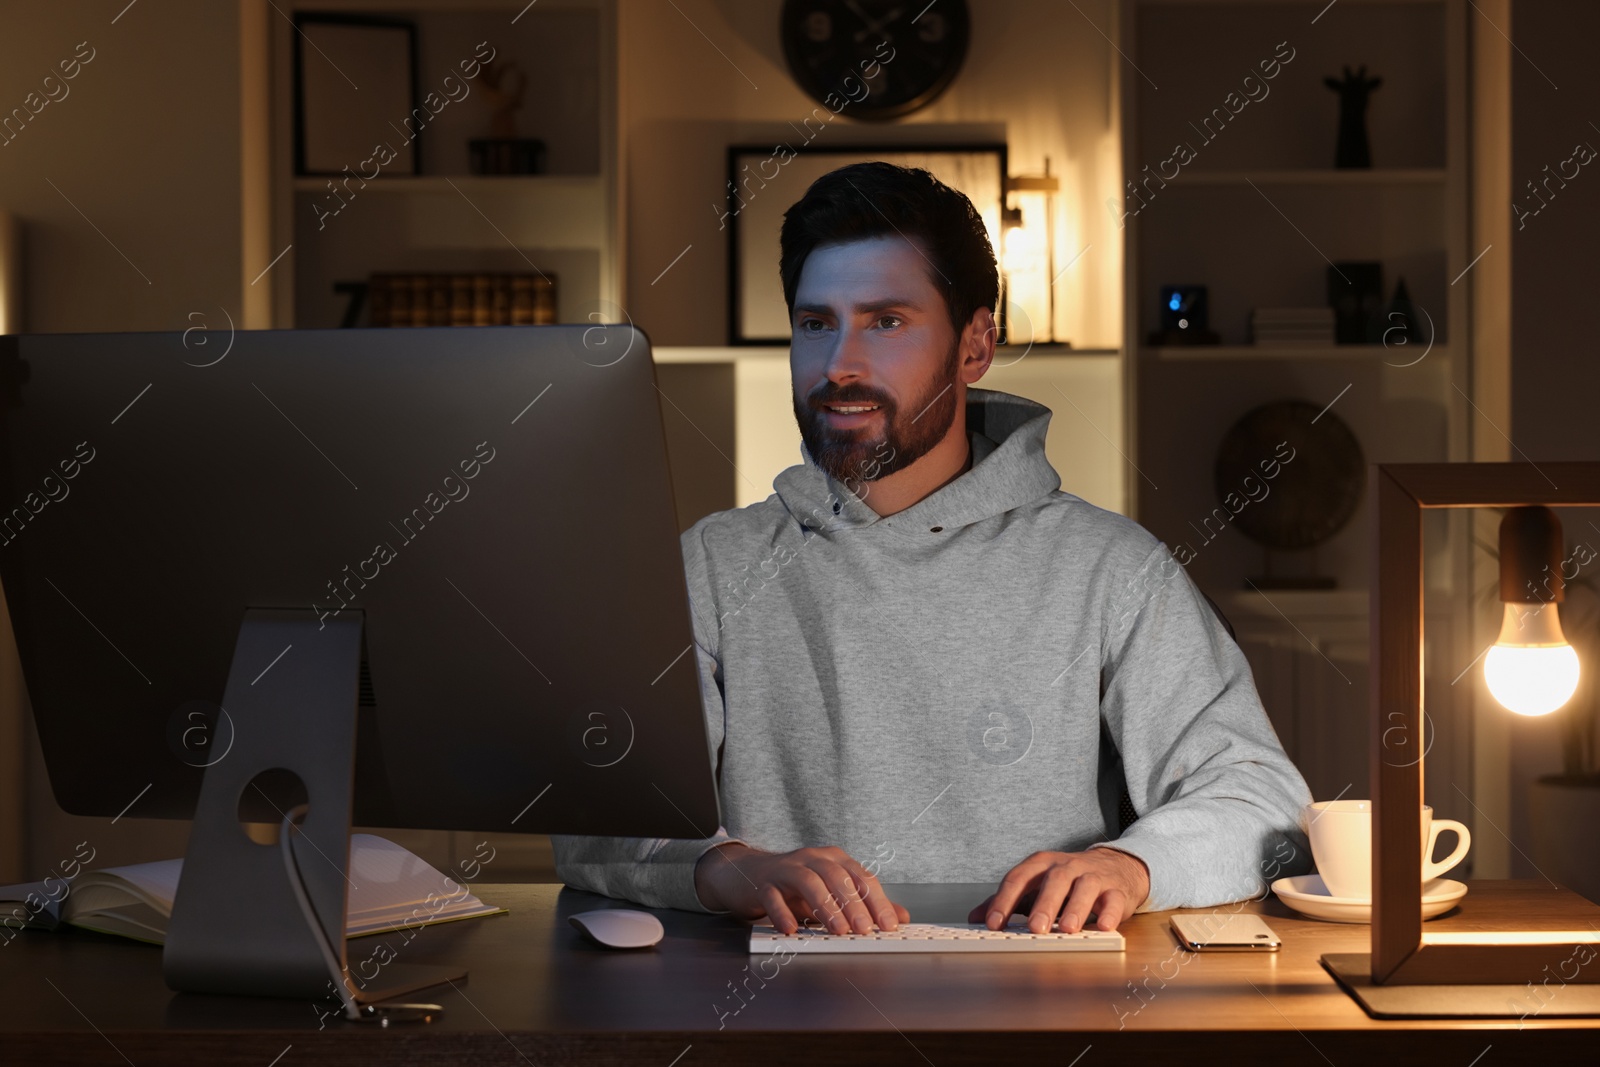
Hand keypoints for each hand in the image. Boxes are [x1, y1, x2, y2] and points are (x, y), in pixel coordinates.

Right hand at [695, 843, 909, 934]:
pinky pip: (772, 895)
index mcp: (834, 859)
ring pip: (808, 881)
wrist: (750, 875)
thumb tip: (901, 917)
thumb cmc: (796, 886)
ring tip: (837, 930)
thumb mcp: (832, 893)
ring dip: (825, 906)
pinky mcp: (763, 883)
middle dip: (854, 904)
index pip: (861, 877)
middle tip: (864, 929)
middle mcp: (812, 858)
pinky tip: (791, 929)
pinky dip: (782, 912)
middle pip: (837, 876)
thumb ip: (866, 904)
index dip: (877, 901)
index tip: (889, 925)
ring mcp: (786, 868)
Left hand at [967, 848, 1149, 933]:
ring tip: (1067, 929)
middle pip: (1054, 880)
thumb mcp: (1037, 885)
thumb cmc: (1069, 881)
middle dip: (1044, 905)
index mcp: (1041, 865)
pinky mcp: (1117, 890)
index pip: (1018, 878)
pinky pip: (1114, 900)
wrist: (1116, 867)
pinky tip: (1103, 926)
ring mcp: (1093, 876)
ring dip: (1075, 908)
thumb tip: (974, 918)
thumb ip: (1008, 901)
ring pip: (1085, 887)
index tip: (993, 924)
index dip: (1004, 900)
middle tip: (1035, 929)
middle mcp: (1067, 866)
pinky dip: (1109, 913)